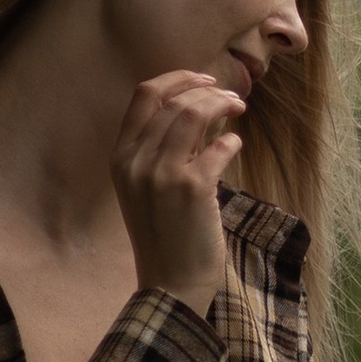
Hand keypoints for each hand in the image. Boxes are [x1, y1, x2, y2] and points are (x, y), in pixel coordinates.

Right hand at [112, 68, 244, 312]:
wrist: (170, 283)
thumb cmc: (165, 234)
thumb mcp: (149, 187)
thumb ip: (165, 149)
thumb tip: (199, 109)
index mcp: (120, 157)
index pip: (144, 95)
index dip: (178, 78)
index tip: (204, 78)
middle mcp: (136, 161)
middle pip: (175, 100)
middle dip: (209, 90)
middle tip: (234, 98)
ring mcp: (163, 174)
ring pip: (195, 113)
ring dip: (223, 104)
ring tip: (239, 110)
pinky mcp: (192, 189)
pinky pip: (218, 146)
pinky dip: (231, 140)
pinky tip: (234, 145)